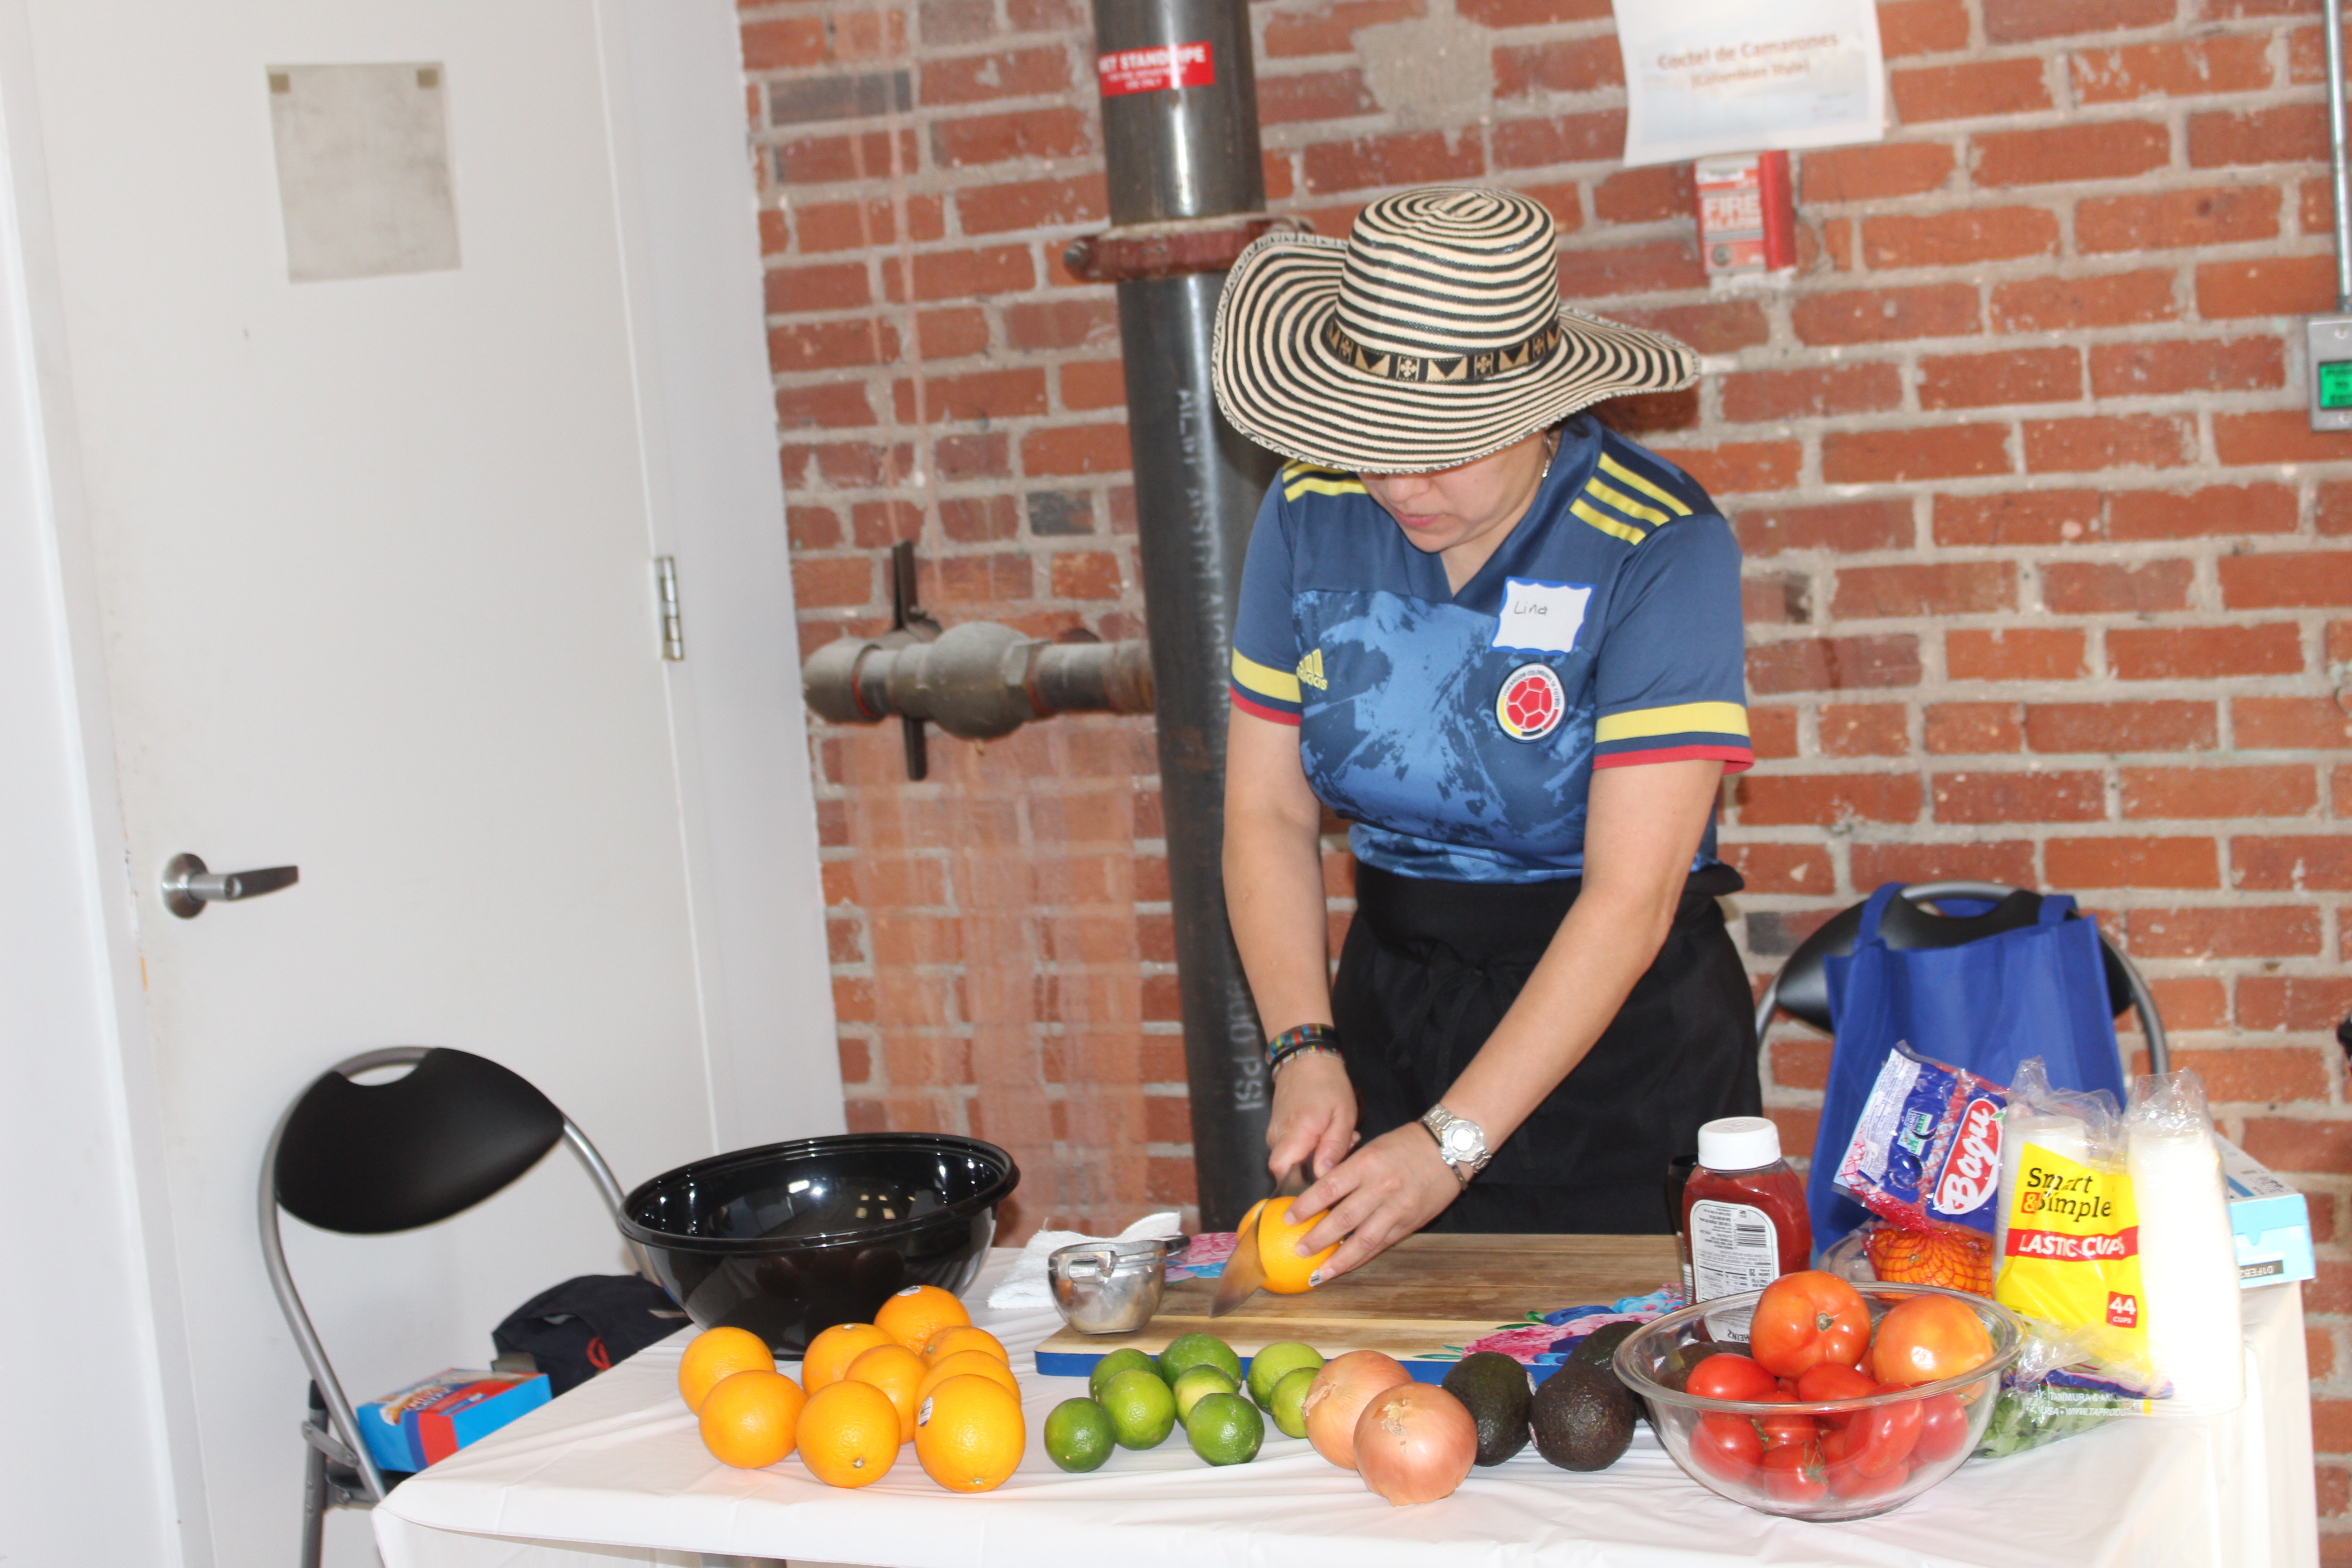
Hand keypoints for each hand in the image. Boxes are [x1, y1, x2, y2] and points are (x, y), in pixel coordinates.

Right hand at [1266, 1053, 1356, 1183]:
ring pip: (1291, 1160)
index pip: (1281, 1171)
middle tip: (1341, 1153)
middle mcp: (1278, 1136)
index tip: (1321, 1182)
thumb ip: (1334, 1146)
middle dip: (1315, 1170)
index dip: (1297, 1184)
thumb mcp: (1343, 1115)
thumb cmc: (1329, 1086)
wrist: (1306, 1059)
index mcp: (1296, 1133)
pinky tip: (1327, 1135)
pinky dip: (1309, 1148)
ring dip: (1315, 1157)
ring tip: (1340, 1139)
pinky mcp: (1277, 1129)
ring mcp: (1274, 1132)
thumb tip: (1322, 1176)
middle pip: (1288, 1170)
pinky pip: (1290, 1149)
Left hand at [1283, 1122, 1459, 1282]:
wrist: (1449, 1148)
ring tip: (1320, 1273)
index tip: (1287, 1219)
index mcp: (1366, 1164)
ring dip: (1339, 1260)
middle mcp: (1381, 1188)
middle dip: (1318, 1238)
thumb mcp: (1371, 1148)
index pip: (1329, 1188)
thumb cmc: (1406, 1144)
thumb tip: (1318, 1193)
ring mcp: (1397, 1208)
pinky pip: (1381, 1245)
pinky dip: (1362, 1257)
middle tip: (1298, 1251)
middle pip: (1343, 1219)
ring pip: (1363, 1240)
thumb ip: (1347, 1171)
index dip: (1306, 1206)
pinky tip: (1346, 1266)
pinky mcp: (1409, 1223)